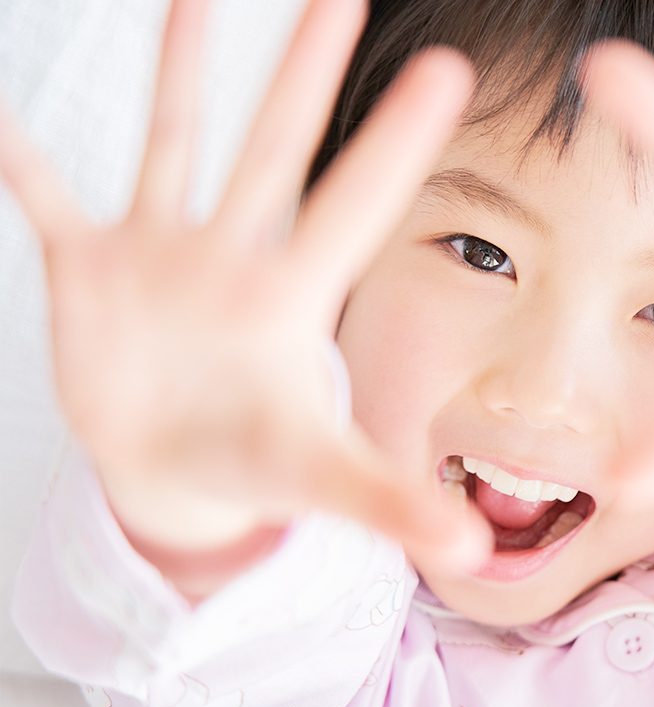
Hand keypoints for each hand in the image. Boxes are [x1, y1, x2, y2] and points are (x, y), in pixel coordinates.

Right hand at [0, 0, 489, 588]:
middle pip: (278, 147)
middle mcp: (232, 258)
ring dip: (180, 71)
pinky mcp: (90, 270)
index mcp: (290, 298)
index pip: (355, 204)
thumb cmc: (252, 463)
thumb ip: (389, 503)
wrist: (177, 467)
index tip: (445, 66)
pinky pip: (48, 198)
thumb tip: (469, 552)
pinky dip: (19, 157)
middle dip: (305, 69)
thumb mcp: (319, 476)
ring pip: (174, 143)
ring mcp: (160, 254)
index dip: (395, 141)